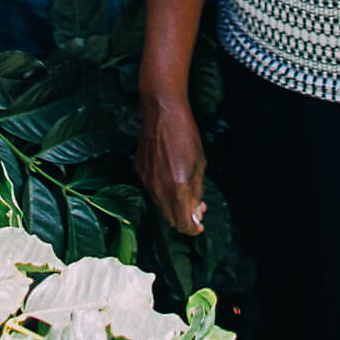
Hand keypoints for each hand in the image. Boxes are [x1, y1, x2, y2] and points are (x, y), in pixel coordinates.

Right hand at [136, 94, 206, 235]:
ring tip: (184, 191)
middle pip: (170, 220)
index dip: (193, 228)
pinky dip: (163, 192)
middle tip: (195, 208)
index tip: (199, 224)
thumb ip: (197, 191)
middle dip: (183, 219)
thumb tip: (195, 211)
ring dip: (173, 206)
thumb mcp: (200, 164)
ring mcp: (146, 180)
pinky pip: (152, 190)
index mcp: (178, 187)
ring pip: (160, 206)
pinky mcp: (139, 171)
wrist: (162, 111)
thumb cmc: (186, 134)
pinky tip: (171, 176)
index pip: (183, 224)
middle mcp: (159, 188)